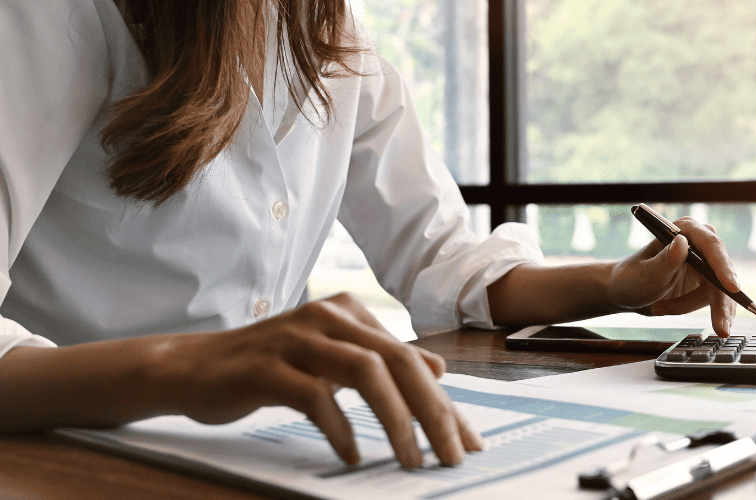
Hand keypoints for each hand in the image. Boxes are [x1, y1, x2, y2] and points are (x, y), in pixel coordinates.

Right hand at [143, 292, 482, 467]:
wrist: (190, 367)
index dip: (444, 403)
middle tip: (450, 456)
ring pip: (365, 372)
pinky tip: (350, 455)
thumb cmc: (268, 366)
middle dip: (433, 412)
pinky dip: (339, 428)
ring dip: (395, 420)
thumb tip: (436, 368)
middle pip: (397, 361)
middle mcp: (327, 316)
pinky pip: (314, 396)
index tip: (467, 442)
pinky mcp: (265, 366)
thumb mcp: (331, 359)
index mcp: (348, 313)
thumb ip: (380, 359)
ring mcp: (295, 338)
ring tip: (410, 458)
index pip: (410, 359)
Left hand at [607, 217, 738, 335]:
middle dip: (720, 302)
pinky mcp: (708, 281)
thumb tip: (682, 242)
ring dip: (690, 305)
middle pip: (721, 272)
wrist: (627, 293)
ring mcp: (706, 262)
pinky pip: (715, 300)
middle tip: (721, 329)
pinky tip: (672, 311)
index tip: (732, 288)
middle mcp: (699, 243)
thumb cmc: (631, 279)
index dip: (724, 267)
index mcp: (685, 230)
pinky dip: (696, 311)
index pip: (711, 246)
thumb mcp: (646, 274)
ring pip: (719, 291)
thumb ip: (665, 260)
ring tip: (660, 309)